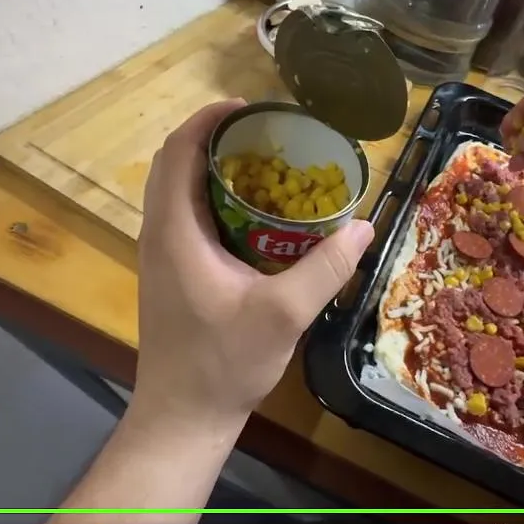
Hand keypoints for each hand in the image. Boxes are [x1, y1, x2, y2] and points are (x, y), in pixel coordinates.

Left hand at [134, 99, 374, 425]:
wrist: (183, 416)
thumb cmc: (223, 363)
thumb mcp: (283, 314)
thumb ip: (325, 268)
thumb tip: (364, 227)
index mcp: (175, 232)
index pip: (179, 152)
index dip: (209, 120)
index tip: (250, 106)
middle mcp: (159, 234)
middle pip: (175, 163)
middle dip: (216, 138)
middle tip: (266, 133)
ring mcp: (161, 255)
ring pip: (179, 190)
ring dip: (215, 168)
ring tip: (267, 164)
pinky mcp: (171, 274)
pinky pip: (188, 216)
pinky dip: (217, 199)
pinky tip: (259, 216)